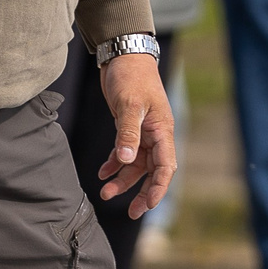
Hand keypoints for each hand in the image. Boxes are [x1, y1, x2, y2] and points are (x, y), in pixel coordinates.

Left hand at [97, 50, 176, 219]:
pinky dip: (114, 163)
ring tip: (105, 193)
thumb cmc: (131, 76)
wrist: (123, 55)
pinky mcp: (128, 128)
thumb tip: (127, 161)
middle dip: (142, 193)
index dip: (158, 189)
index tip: (147, 206)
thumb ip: (128, 133)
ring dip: (123, 180)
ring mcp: (143, 132)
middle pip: (152, 172)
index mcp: (162, 131)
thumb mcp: (129, 105)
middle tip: (132, 213)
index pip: (165, 167)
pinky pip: (124, 152)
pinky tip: (102, 172)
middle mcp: (156, 135)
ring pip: (136, 165)